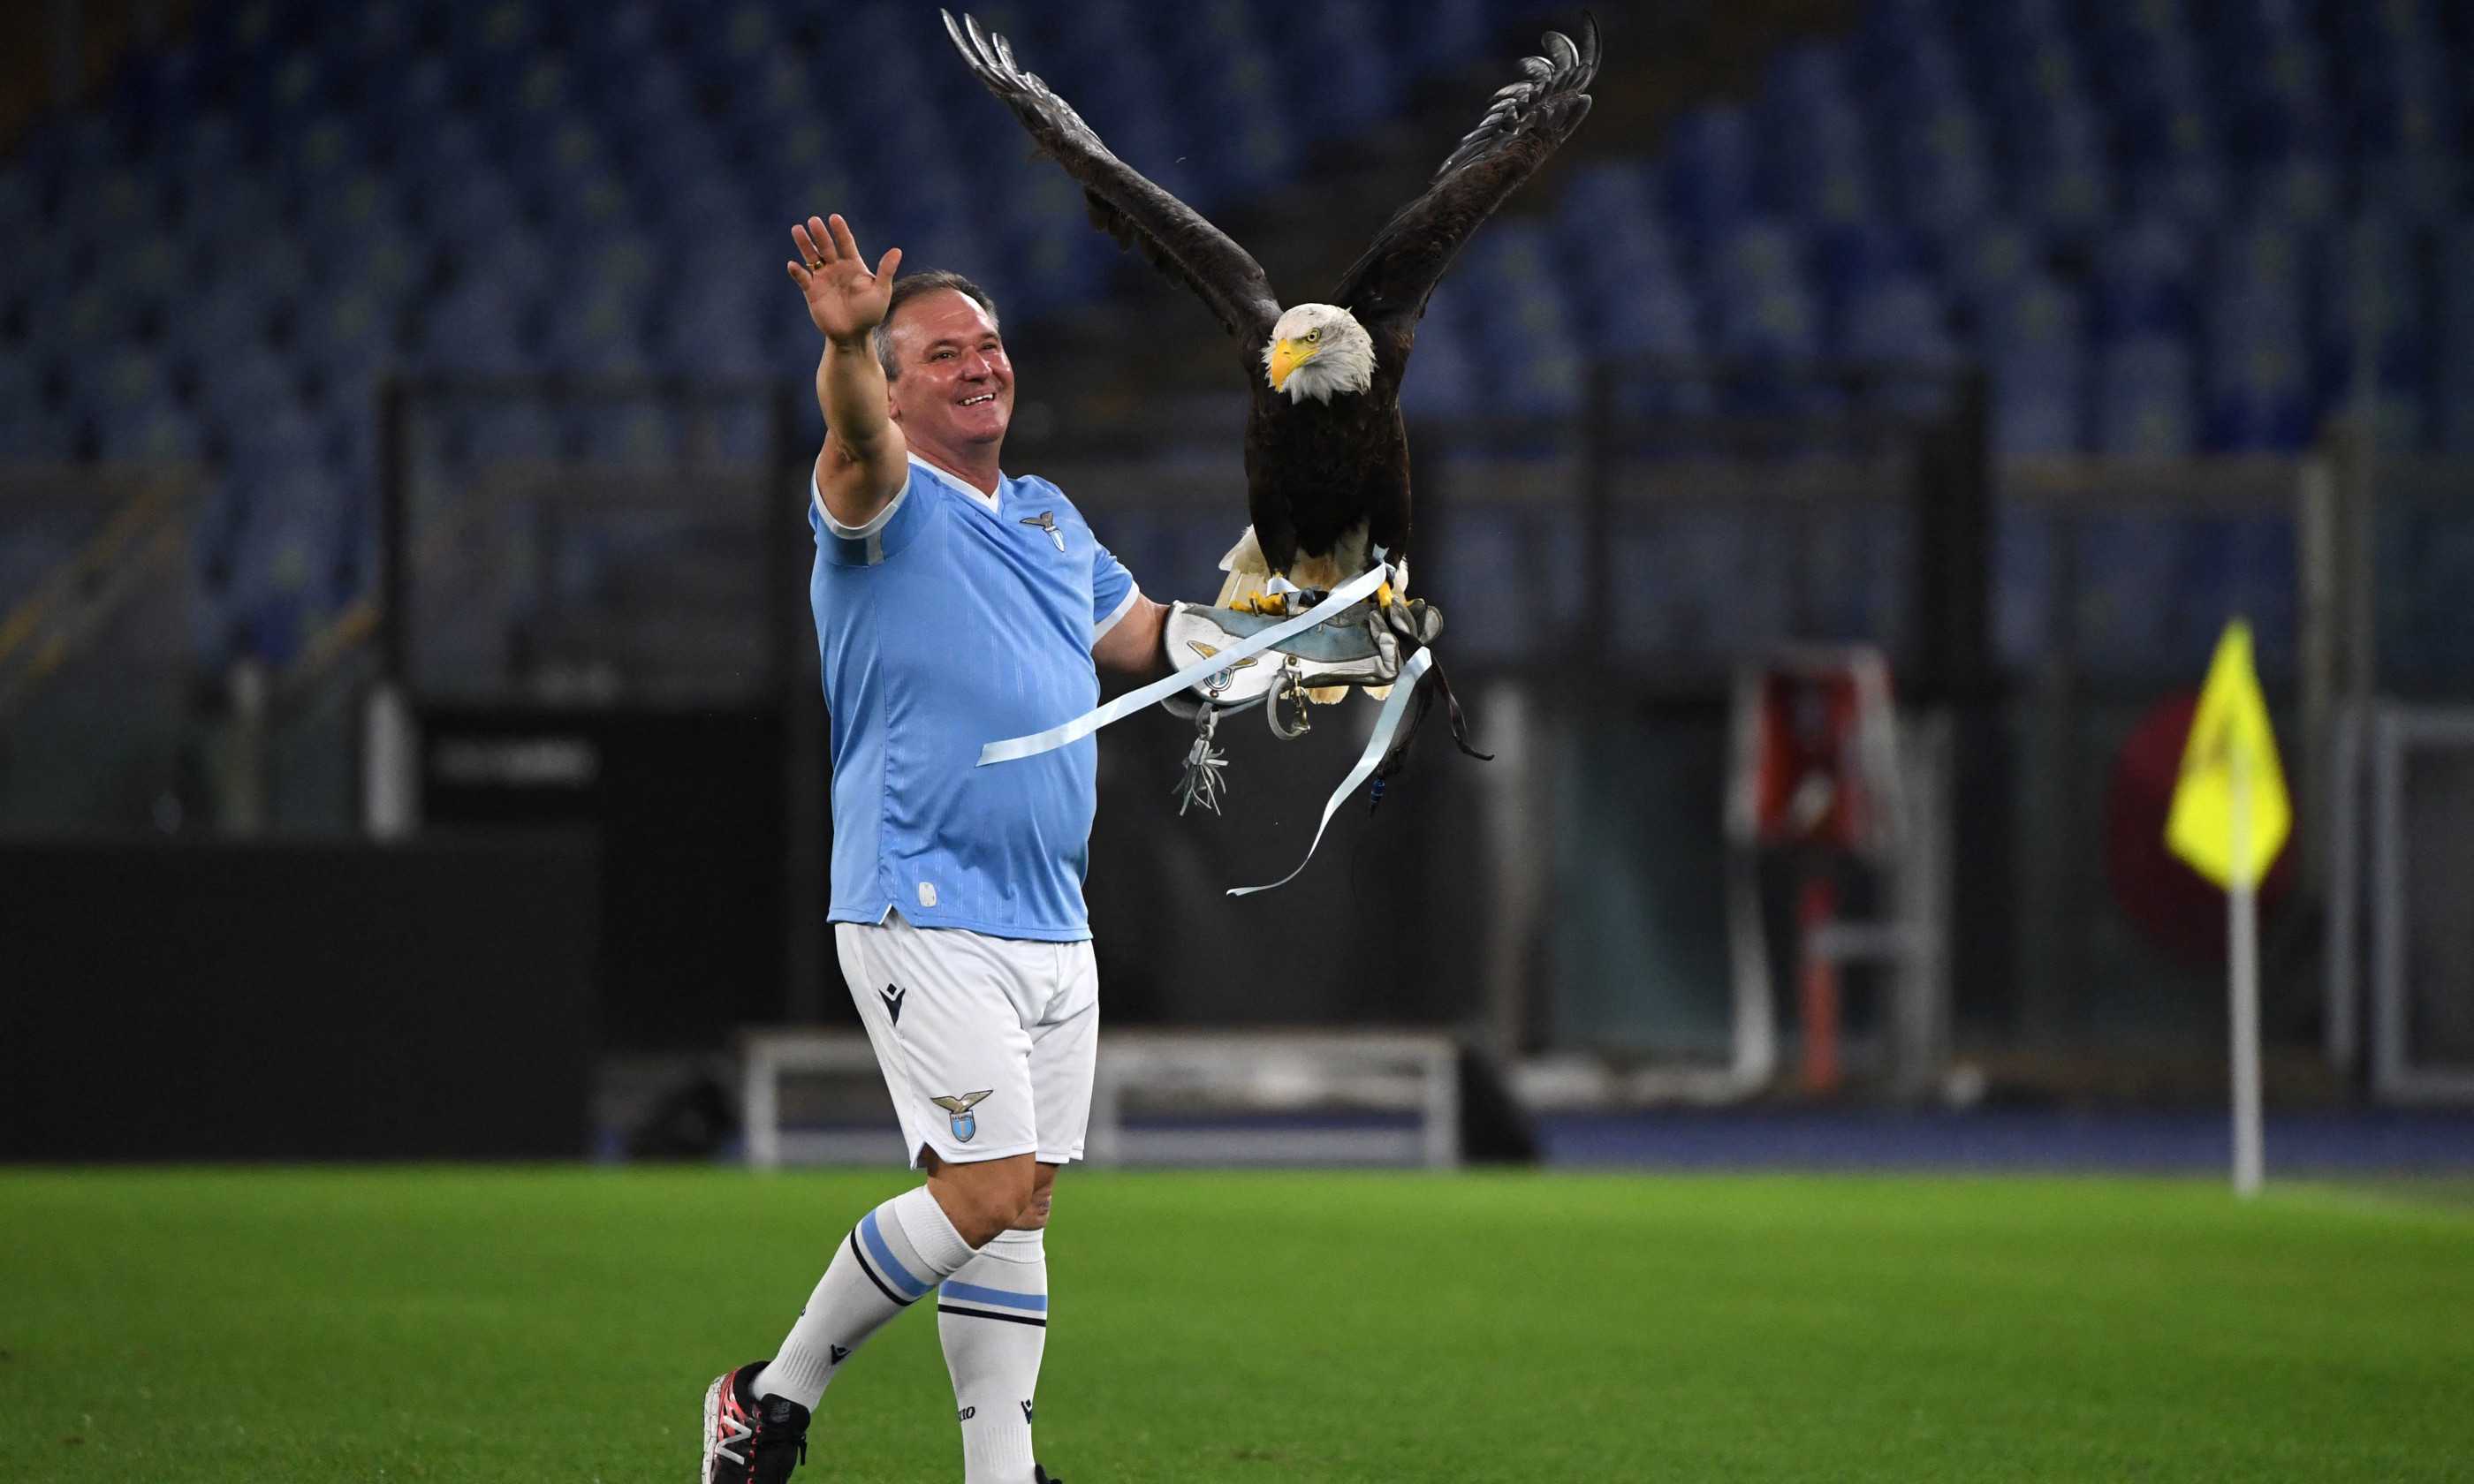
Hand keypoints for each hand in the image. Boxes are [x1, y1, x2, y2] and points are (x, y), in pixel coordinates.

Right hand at [786, 214, 902, 343]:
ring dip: (805, 244)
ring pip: (812, 257)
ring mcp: (823, 278)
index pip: (846, 243)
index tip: (834, 218)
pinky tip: (793, 265)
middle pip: (827, 246)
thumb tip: (897, 250)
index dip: (840, 230)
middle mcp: (836, 268)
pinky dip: (797, 272)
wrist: (853, 334)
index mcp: (853, 265)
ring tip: (797, 229)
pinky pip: (802, 278)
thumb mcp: (881, 292)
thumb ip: (886, 271)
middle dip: (820, 234)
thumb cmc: (870, 313)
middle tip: (813, 221)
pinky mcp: (812, 291)